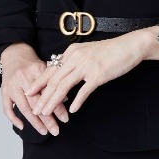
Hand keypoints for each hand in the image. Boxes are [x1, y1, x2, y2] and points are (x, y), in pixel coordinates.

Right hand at [0, 43, 68, 135]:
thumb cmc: (32, 64)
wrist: (14, 54)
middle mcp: (23, 78)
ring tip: (45, 131)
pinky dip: (14, 118)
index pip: (48, 92)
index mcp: (36, 70)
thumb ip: (53, 82)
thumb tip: (65, 99)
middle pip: (36, 102)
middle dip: (47, 119)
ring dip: (35, 122)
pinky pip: (7, 108)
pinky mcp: (4, 91)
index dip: (57, 106)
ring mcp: (12, 86)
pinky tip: (22, 127)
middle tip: (56, 131)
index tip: (65, 119)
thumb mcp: (45, 67)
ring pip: (24, 107)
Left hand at [25, 34, 147, 117]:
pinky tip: (72, 111)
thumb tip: (62, 72)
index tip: (28, 93)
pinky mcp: (98, 74)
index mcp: (71, 52)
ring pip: (64, 86)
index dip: (38, 83)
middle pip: (54, 80)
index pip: (50, 69)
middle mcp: (76, 57)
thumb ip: (74, 61)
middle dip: (43, 97)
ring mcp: (87, 66)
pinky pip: (84, 91)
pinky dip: (77, 101)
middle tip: (35, 109)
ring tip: (47, 113)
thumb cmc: (110, 51)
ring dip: (53, 102)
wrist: (129, 46)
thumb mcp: (87, 52)